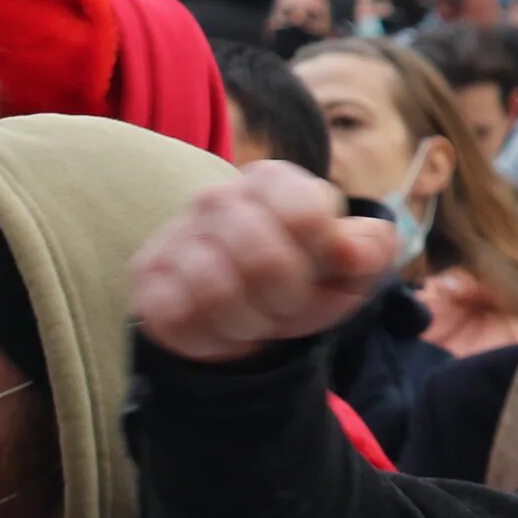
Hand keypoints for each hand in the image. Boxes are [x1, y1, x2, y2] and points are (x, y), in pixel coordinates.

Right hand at [128, 162, 398, 362]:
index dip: (324, 252)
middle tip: (288, 302)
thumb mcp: (353, 267)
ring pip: (216, 290)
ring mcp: (175, 235)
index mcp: (273, 181)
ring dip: (251, 320)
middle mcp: (217, 197)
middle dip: (289, 297)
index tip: (326, 266)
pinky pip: (179, 315)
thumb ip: (371, 248)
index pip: (307, 211)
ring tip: (256, 316)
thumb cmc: (305, 280)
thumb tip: (351, 249)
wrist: (249, 317)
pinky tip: (221, 326)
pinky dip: (213, 335)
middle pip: (264, 257)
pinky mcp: (147, 276)